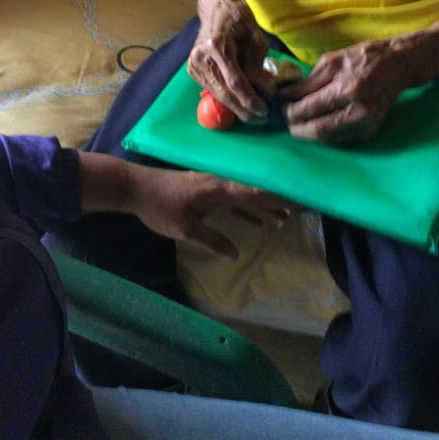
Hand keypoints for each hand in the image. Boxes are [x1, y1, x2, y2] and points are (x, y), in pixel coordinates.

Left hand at [78, 151, 291, 260]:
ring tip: (285, 218)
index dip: (280, 198)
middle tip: (303, 209)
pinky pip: (233, 201)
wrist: (135, 188)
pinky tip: (256, 223)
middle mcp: (220, 185)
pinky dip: (246, 210)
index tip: (302, 200)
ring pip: (245, 197)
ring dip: (264, 207)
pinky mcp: (204, 191)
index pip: (257, 194)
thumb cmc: (160, 207)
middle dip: (278, 201)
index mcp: (219, 191)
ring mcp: (212, 187)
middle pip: (255, 193)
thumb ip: (213, 241)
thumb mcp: (187, 229)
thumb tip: (236, 255)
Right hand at [188, 1, 269, 121]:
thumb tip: (265, 91)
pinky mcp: (192, 69)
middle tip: (261, 119)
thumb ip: (259, 67)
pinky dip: (227, 97)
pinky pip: (212, 88)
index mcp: (216, 46)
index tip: (264, 111)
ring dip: (236, 106)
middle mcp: (200, 56)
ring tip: (253, 113)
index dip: (250, 100)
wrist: (217, 8)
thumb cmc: (239, 19)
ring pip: (217, 94)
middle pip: (224, 92)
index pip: (235, 82)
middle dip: (244, 109)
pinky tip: (240, 101)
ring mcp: (193, 64)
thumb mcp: (256, 40)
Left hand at [278, 38, 414, 141]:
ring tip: (296, 122)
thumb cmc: (363, 58)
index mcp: (347, 90)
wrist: (398, 65)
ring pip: (328, 139)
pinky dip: (324, 133)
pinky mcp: (370, 131)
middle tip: (284, 120)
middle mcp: (358, 112)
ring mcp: (367, 124)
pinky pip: (340, 138)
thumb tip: (283, 97)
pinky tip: (316, 122)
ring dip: (308, 133)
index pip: (309, 110)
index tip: (278, 109)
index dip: (289, 113)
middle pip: (317, 131)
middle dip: (296, 128)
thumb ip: (307, 83)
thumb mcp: (331, 62)